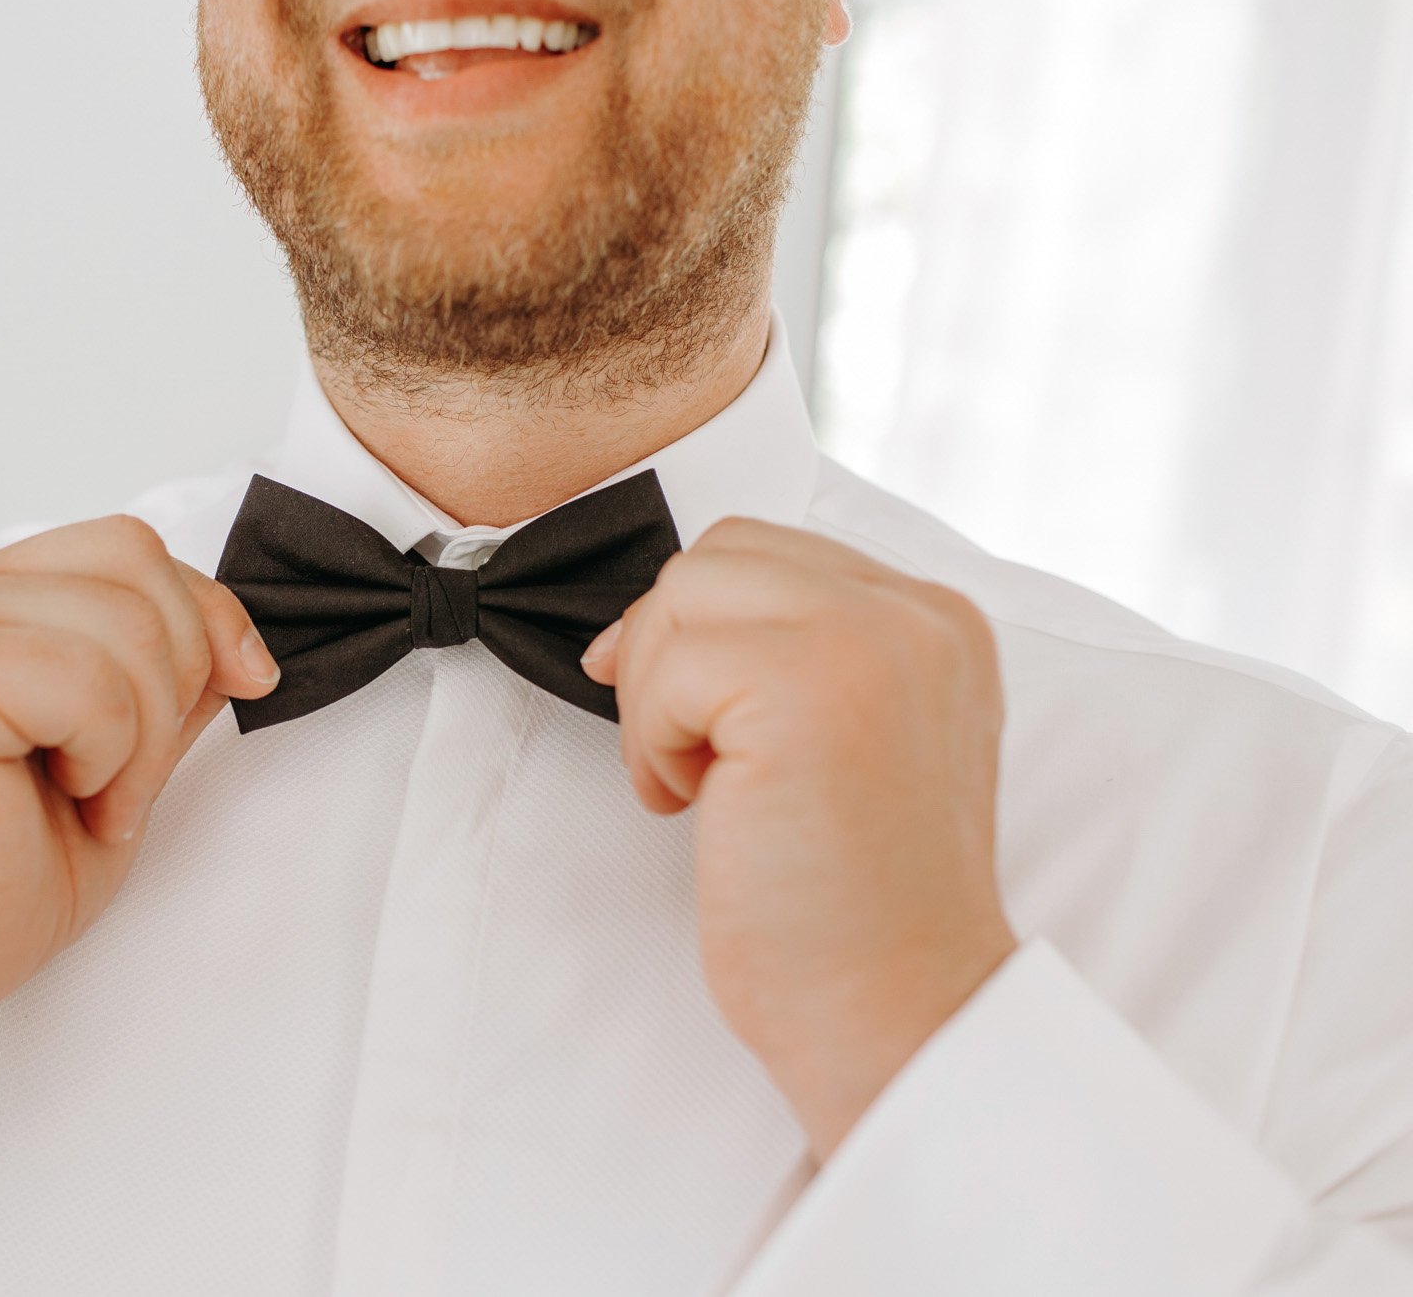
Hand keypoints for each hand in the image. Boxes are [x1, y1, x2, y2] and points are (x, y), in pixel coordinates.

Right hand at [0, 514, 279, 1225]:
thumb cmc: (10, 864)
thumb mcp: (125, 750)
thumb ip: (170, 677)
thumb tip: (245, 645)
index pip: (131, 545)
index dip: (207, 613)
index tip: (240, 689)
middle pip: (139, 564)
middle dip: (180, 681)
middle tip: (129, 780)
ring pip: (128, 624)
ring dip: (146, 734)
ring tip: (96, 797)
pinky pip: (87, 683)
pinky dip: (110, 754)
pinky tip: (69, 798)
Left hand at [580, 517, 1018, 1162]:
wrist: (901, 1011)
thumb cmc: (853, 903)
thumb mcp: (841, 744)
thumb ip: (778, 662)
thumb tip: (625, 631)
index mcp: (938, 622)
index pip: (771, 553)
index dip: (699, 631)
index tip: (691, 726)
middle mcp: (918, 614)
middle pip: (720, 553)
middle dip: (669, 651)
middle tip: (688, 760)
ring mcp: (868, 641)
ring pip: (685, 590)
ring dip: (657, 696)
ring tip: (698, 789)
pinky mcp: (806, 686)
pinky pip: (668, 667)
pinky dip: (653, 742)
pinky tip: (698, 810)